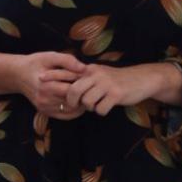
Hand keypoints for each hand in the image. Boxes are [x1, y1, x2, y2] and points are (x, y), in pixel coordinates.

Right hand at [15, 52, 86, 118]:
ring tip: (81, 90)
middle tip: (86, 84)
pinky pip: (67, 116)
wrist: (19, 74)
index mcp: (45, 86)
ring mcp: (44, 108)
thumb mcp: (50, 56)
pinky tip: (76, 99)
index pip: (72, 90)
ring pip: (72, 110)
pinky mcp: (46, 112)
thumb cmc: (36, 63)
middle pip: (73, 100)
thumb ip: (67, 61)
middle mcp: (44, 100)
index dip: (81, 82)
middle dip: (82, 92)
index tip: (83, 75)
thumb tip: (84, 69)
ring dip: (80, 101)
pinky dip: (75, 109)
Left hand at [64, 62, 181, 115]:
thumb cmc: (118, 80)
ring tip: (98, 104)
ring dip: (90, 107)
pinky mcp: (115, 94)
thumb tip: (69, 88)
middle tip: (77, 106)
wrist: (141, 79)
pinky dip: (101, 111)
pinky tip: (107, 107)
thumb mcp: (100, 75)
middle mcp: (96, 74)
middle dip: (72, 102)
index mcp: (90, 70)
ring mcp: (106, 84)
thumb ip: (86, 79)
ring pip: (86, 102)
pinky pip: (100, 109)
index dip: (53, 75)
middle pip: (74, 91)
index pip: (68, 72)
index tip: (40, 79)